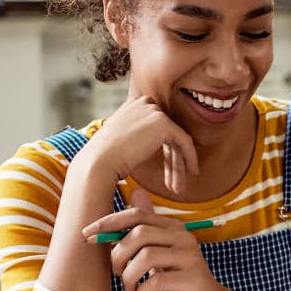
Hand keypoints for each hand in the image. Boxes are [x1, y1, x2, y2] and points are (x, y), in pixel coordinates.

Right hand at [78, 95, 198, 194]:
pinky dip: (190, 158)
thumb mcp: (122, 138)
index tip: (167, 171)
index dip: (164, 151)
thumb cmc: (106, 156)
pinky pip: (184, 142)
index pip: (157, 127)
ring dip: (178, 166)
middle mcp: (145, 102)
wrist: (99, 161)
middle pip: (168, 134)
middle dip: (172, 161)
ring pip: (177, 140)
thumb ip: (139, 134)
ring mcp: (154, 111)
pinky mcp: (163, 123)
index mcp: (134, 104)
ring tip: (178, 188)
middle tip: (174, 183)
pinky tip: (190, 173)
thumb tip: (151, 143)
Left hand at [82, 189, 225, 290]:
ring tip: (129, 288)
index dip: (108, 223)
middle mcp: (183, 237)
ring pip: (146, 257)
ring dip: (129, 276)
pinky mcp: (192, 278)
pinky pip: (157, 280)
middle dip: (118, 254)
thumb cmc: (177, 277)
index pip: (137, 215)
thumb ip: (147, 227)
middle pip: (140, 234)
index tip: (86, 235)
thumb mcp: (160, 252)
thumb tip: (135, 191)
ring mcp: (190, 257)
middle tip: (116, 272)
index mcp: (173, 227)